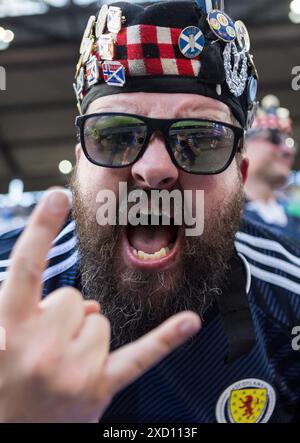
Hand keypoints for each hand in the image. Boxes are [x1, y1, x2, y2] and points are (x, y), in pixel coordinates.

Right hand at [0, 190, 200, 422]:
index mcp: (8, 327)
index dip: (42, 229)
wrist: (8, 430)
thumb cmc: (4, 376)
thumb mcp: (0, 333)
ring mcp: (72, 370)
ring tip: (60, 366)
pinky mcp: (98, 388)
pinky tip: (190, 322)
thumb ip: (30, 305)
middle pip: (76, 300)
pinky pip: (139, 356)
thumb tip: (83, 305)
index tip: (58, 196)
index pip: (27, 266)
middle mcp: (40, 348)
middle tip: (43, 350)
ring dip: (83, 339)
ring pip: (100, 322)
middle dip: (63, 319)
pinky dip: (165, 339)